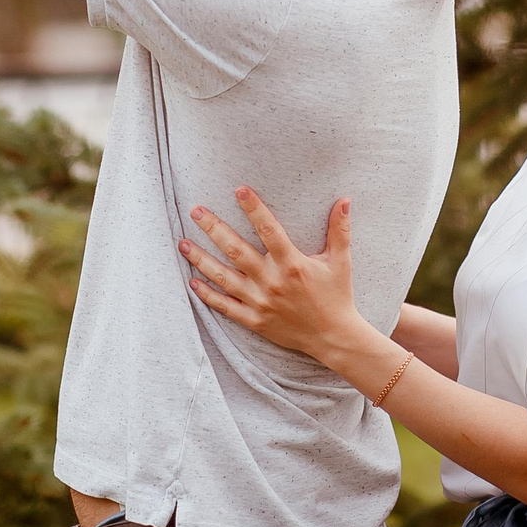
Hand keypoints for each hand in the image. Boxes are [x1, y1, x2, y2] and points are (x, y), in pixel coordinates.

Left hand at [184, 190, 362, 360]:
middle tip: (196, 211)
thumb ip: (339, 230)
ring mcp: (260, 302)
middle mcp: (272, 281)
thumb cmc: (337, 296)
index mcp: (293, 264)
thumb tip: (344, 200)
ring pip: (224, 277)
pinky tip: (192, 280)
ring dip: (201, 259)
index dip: (254, 208)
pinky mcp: (254, 320)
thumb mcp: (340, 262)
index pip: (269, 230)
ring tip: (183, 243)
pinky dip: (207, 294)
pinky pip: (225, 306)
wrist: (333, 337)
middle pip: (236, 250)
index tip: (239, 190)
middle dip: (214, 229)